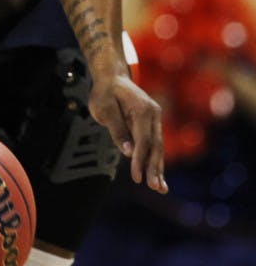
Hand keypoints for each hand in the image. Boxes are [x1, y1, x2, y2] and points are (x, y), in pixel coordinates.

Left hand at [88, 72, 167, 193]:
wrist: (112, 76)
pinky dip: (155, 160)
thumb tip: (129, 153)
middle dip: (154, 169)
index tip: (137, 178)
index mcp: (142, 110)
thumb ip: (117, 130)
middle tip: (155, 188)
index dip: (141, 160)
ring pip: (158, 147)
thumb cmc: (105, 92)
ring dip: (158, 168)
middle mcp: (153, 115)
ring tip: (160, 188)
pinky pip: (154, 144)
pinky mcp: (151, 124)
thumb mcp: (104, 108)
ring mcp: (155, 119)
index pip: (143, 140)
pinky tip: (158, 176)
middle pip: (155, 146)